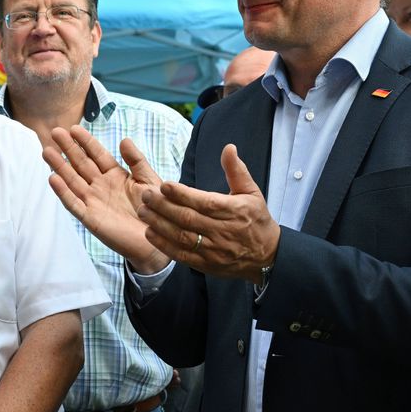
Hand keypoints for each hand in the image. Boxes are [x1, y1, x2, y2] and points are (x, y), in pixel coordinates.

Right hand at [43, 125, 168, 272]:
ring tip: (47, 151)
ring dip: (59, 166)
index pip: (97, 154)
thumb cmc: (156, 210)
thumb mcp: (149, 180)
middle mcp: (100, 186)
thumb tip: (124, 139)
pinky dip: (63, 192)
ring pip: (72, 180)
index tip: (74, 128)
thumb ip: (137, 160)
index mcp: (115, 175)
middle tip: (55, 132)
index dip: (85, 141)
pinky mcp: (90, 218)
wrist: (159, 238)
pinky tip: (53, 179)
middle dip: (68, 148)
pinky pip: (73, 203)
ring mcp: (93, 201)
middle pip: (80, 164)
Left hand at [138, 143, 279, 283]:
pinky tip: (150, 233)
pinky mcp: (206, 264)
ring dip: (159, 224)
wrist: (267, 256)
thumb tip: (228, 148)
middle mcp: (222, 231)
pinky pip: (182, 255)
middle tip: (145, 195)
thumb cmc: (256, 220)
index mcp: (234, 211)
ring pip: (181, 236)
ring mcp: (213, 249)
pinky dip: (164, 245)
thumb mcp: (252, 192)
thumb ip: (236, 170)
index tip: (164, 184)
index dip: (182, 194)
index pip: (204, 202)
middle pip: (188, 218)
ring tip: (142, 211)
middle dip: (164, 206)